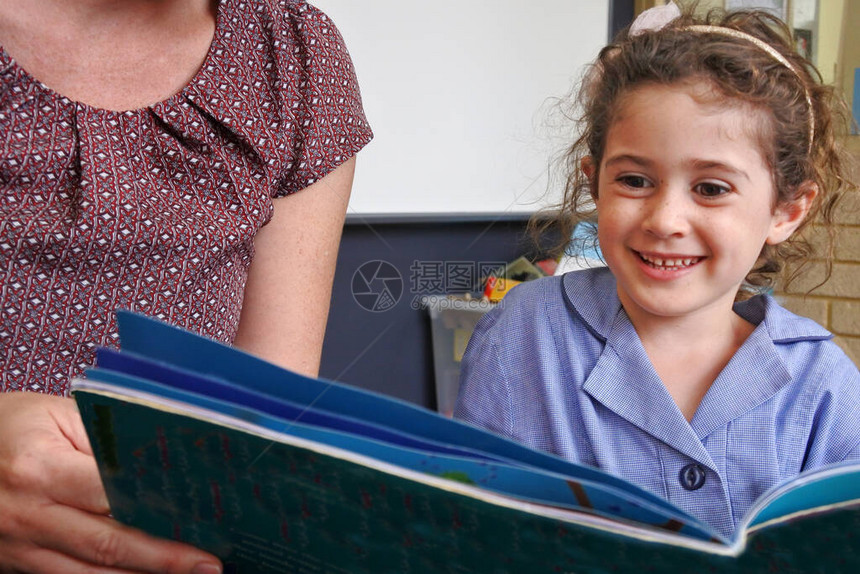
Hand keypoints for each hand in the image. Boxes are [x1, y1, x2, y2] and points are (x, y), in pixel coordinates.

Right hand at [0, 391, 222, 573]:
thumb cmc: (12, 424)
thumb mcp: (56, 416)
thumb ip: (107, 443)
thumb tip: (165, 468)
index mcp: (39, 469)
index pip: (112, 496)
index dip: (160, 511)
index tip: (203, 520)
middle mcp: (27, 514)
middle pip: (107, 544)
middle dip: (164, 558)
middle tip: (210, 564)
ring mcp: (17, 546)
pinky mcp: (15, 563)